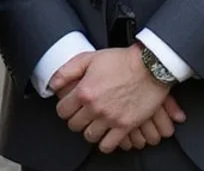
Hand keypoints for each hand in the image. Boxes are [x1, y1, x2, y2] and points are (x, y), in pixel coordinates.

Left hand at [54, 47, 169, 151]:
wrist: (150, 67)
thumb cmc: (120, 60)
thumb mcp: (89, 58)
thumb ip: (67, 71)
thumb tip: (53, 85)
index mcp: (84, 91)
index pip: (62, 111)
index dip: (65, 108)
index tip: (70, 106)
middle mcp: (95, 107)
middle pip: (74, 125)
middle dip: (76, 119)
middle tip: (82, 114)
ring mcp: (110, 118)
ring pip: (89, 136)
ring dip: (89, 130)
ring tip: (94, 123)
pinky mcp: (125, 126)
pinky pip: (108, 145)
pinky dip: (104, 143)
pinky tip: (106, 134)